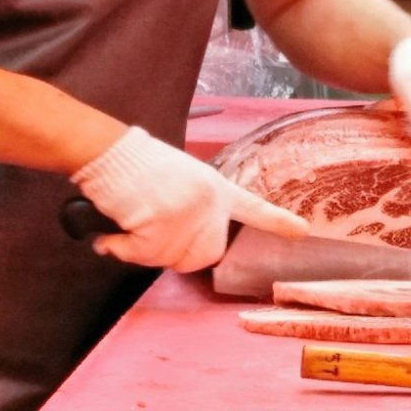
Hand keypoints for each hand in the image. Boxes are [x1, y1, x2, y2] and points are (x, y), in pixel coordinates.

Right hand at [71, 127, 309, 271]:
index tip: (302, 232)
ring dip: (143, 252)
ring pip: (172, 260)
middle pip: (207, 255)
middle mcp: (209, 202)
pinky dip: (122, 251)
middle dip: (176, 255)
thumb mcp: (181, 180)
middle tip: (149, 236)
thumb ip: (196, 209)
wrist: (108, 150)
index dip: (278, 223)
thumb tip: (185, 244)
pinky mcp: (162, 221)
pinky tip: (112, 238)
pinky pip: (144, 256)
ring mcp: (187, 212)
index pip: (253, 209)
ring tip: (130, 226)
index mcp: (216, 189)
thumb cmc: (137, 166)